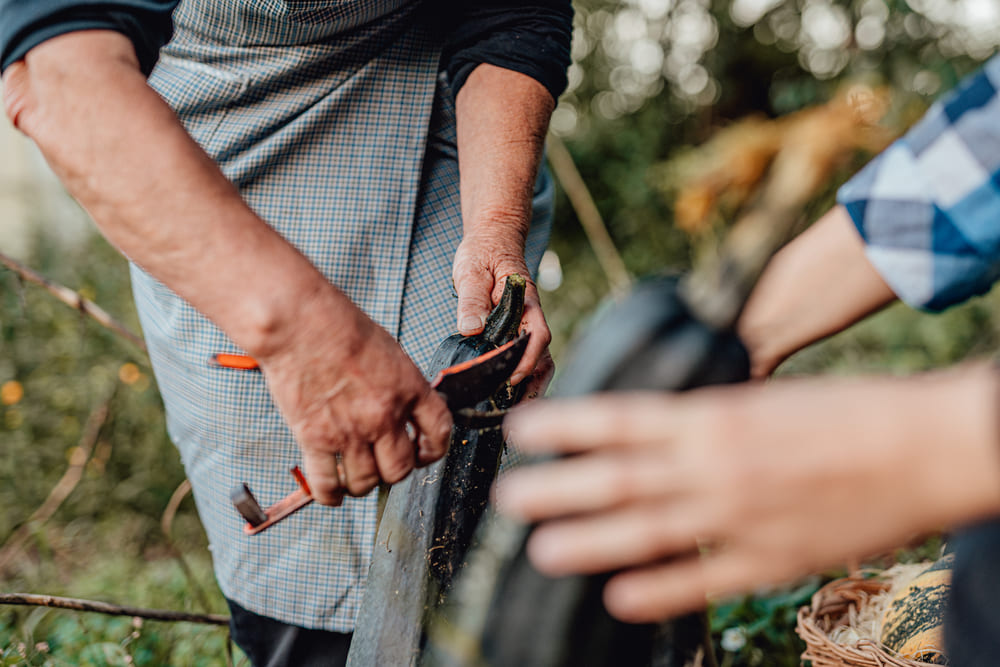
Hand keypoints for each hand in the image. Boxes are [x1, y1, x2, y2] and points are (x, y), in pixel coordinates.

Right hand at [257, 289, 452, 504]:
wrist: (299, 323)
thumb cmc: (340, 326)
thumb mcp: (389, 351)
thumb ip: (401, 385)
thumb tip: (404, 410)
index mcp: (409, 389)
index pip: (439, 433)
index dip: (433, 450)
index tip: (423, 452)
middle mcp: (384, 416)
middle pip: (400, 469)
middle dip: (393, 472)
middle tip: (382, 465)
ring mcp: (350, 431)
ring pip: (366, 483)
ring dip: (361, 485)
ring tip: (353, 476)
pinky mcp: (315, 439)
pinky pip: (327, 484)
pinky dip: (329, 494)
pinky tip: (329, 490)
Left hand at [452, 223, 552, 394]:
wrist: (492, 238)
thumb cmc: (483, 251)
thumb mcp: (471, 271)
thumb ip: (471, 300)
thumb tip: (472, 329)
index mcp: (525, 301)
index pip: (537, 334)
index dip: (528, 359)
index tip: (512, 378)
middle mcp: (530, 316)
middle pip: (543, 354)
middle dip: (533, 383)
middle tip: (514, 409)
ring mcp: (525, 324)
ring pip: (537, 358)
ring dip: (529, 383)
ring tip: (512, 410)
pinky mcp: (516, 329)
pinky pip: (524, 355)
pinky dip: (520, 374)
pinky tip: (506, 392)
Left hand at [498, 366, 999, 622]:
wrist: (924, 448)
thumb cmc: (846, 412)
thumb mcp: (764, 398)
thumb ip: (705, 417)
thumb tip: (649, 427)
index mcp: (713, 417)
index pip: (618, 419)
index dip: (564, 426)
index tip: (522, 430)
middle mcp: (715, 466)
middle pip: (616, 479)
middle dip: (555, 489)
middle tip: (508, 496)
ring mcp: (739, 518)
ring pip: (645, 533)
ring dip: (587, 542)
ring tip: (541, 550)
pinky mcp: (770, 560)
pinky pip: (700, 580)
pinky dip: (656, 590)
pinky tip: (618, 597)